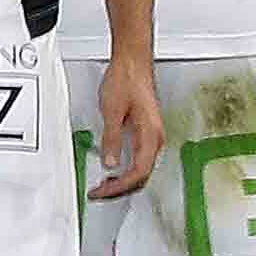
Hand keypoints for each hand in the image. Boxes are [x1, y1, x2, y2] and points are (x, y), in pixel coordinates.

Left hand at [93, 51, 158, 201]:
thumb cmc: (126, 79)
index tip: (101, 192)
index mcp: (151, 135)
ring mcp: (152, 135)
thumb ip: (112, 139)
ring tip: (104, 186)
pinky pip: (139, 158)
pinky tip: (113, 170)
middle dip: (121, 189)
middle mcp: (155, 138)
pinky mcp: (146, 131)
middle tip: (100, 194)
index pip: (138, 173)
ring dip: (123, 180)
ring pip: (141, 169)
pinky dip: (126, 169)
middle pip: (142, 175)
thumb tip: (110, 163)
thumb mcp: (112, 112)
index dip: (119, 187)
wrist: (132, 61)